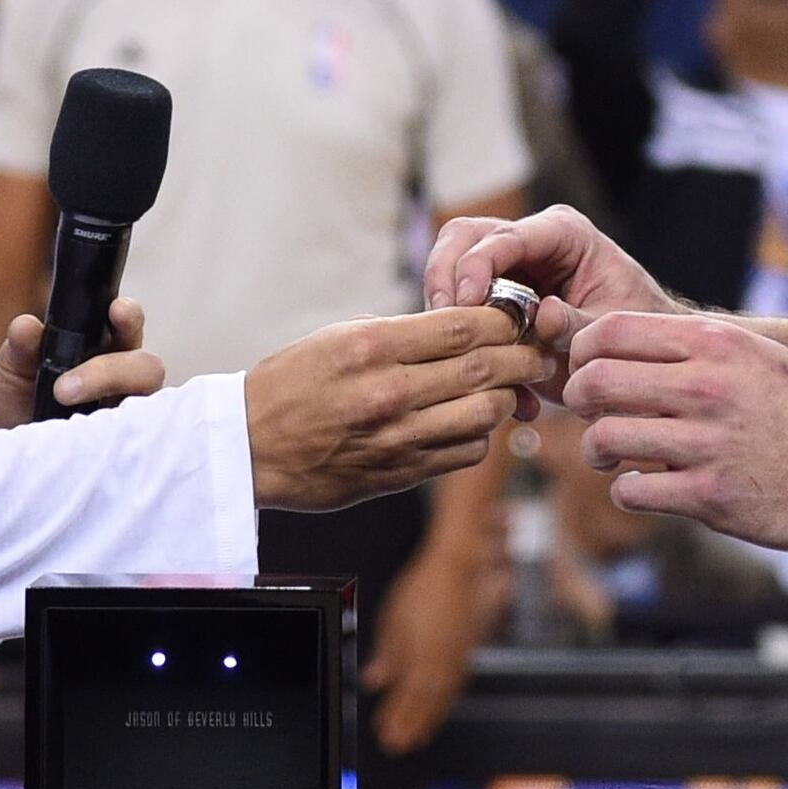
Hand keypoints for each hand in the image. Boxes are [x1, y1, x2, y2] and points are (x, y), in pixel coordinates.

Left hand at [0, 296, 166, 431]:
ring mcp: (123, 418)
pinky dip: (111, 441)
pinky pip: (133, 446)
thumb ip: (20, 346)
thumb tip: (27, 325)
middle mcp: (121, 380)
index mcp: (100, 347)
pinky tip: (79, 444)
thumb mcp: (8, 372)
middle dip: (114, 370)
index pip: (127, 324)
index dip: (129, 316)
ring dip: (108, 405)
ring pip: (146, 407)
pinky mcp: (118, 452)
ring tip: (61, 413)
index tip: (116, 311)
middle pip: (147, 368)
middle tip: (64, 389)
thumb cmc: (7, 404)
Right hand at [243, 308, 552, 511]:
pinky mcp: (399, 474)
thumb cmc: (291, 383)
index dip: (502, 318)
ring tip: (511, 386)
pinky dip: (480, 435)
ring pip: (483, 414)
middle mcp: (389, 393)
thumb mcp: (339, 337)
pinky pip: (463, 453)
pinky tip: (474, 421)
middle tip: (537, 350)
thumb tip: (459, 326)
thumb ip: (400, 334)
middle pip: (482, 369)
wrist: (250, 447)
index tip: (517, 314)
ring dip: (506, 398)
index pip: (461, 326)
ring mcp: (396, 438)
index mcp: (372, 347)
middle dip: (521, 356)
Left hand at [360, 537, 496, 754]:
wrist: (456, 568)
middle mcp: (440, 665)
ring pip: (442, 699)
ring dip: (430, 719)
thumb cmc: (422, 588)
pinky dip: (447, 702)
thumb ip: (386, 655)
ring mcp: (457, 659)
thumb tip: (374, 680)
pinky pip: (457, 686)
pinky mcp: (468, 651)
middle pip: (424, 705)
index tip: (384, 734)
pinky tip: (442, 706)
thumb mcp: (392, 620)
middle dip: (410, 727)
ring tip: (420, 735)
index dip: (394, 719)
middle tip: (399, 745)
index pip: (405, 699)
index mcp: (419, 659)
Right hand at [423, 205, 680, 403]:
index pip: (507, 235)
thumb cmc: (632, 331)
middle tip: (444, 322)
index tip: (466, 301)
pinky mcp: (493, 300)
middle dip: (445, 278)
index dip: (478, 265)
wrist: (636, 357)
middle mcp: (529, 242)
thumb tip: (543, 316)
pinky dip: (463, 345)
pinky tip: (491, 387)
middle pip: (463, 238)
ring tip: (459, 355)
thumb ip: (580, 323)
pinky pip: (459, 313)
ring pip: (450, 270)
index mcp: (563, 233)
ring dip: (447, 314)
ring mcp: (507, 268)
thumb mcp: (613, 328)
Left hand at [564, 311, 787, 548]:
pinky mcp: (712, 496)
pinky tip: (645, 486)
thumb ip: (695, 346)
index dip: (582, 352)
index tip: (585, 371)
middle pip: (594, 381)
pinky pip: (633, 490)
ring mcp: (708, 443)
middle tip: (588, 414)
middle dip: (578, 400)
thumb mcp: (755, 355)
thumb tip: (623, 344)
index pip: (610, 331)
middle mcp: (707, 387)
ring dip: (596, 450)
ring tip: (611, 455)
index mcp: (714, 344)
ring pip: (605, 438)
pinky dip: (628, 489)